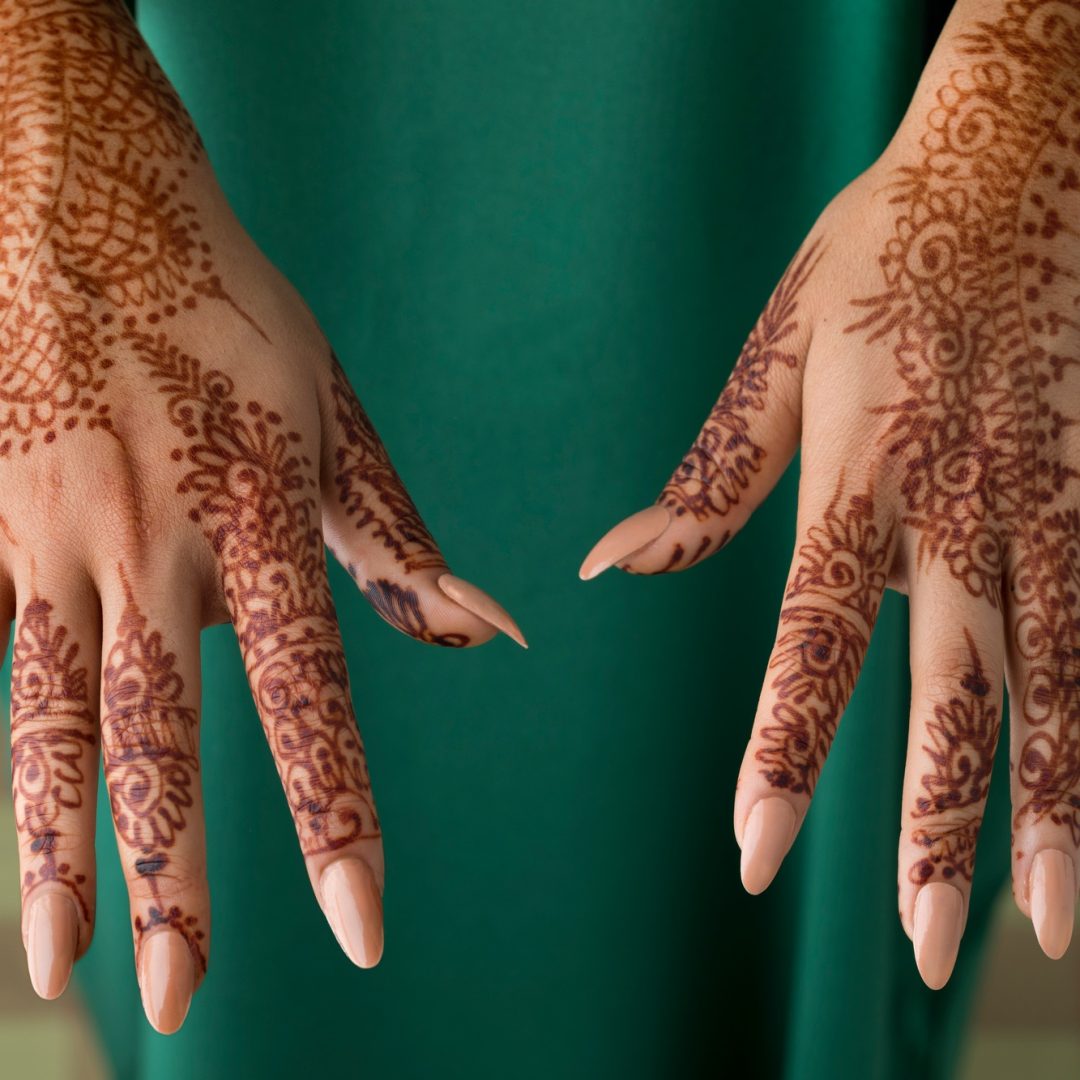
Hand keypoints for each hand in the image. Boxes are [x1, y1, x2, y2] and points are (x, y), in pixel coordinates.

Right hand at [1, 0, 523, 1031]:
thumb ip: (392, 536)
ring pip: (43, 723)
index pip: (308, 697)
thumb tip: (484, 632)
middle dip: (174, 876)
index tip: (360, 928)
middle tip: (187, 1001)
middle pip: (160, 740)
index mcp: (256, 516)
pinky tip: (7, 825)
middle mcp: (151, 543)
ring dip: (54, 854)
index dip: (333, 818)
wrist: (82, 196)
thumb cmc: (226, 310)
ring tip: (63, 969)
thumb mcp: (326, 410)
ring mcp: (48, 537)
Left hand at [581, 0, 1079, 988]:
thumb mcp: (777, 348)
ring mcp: (1042, 500)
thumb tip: (613, 567)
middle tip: (928, 948)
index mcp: (857, 466)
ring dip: (1053, 811)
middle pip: (948, 688)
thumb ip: (709, 476)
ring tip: (1049, 928)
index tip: (757, 851)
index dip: (785, 748)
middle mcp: (958, 501)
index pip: (812, 637)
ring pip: (1052, 683)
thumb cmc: (876, 253)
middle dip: (935, 825)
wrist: (1013, 159)